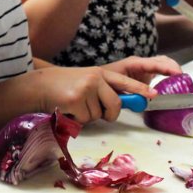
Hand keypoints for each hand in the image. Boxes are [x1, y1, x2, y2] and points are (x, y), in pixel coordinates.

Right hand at [33, 66, 153, 123]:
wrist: (39, 85)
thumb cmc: (63, 87)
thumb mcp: (86, 82)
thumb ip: (102, 91)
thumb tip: (119, 106)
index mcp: (100, 73)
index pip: (124, 82)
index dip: (139, 89)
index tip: (153, 95)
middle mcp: (95, 78)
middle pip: (115, 104)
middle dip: (110, 114)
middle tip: (99, 114)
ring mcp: (86, 88)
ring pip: (98, 115)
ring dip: (87, 116)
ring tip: (74, 105)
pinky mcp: (76, 99)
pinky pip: (85, 119)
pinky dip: (76, 119)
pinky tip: (67, 108)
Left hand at [101, 55, 181, 84]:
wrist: (97, 83)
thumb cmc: (105, 82)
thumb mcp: (118, 87)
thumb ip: (133, 92)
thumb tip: (148, 99)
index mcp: (134, 63)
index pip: (154, 63)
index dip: (167, 68)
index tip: (177, 73)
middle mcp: (140, 63)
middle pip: (162, 60)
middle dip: (173, 67)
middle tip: (183, 77)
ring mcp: (143, 68)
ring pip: (162, 64)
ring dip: (172, 70)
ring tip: (181, 80)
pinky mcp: (145, 75)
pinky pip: (159, 71)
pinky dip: (168, 75)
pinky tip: (173, 83)